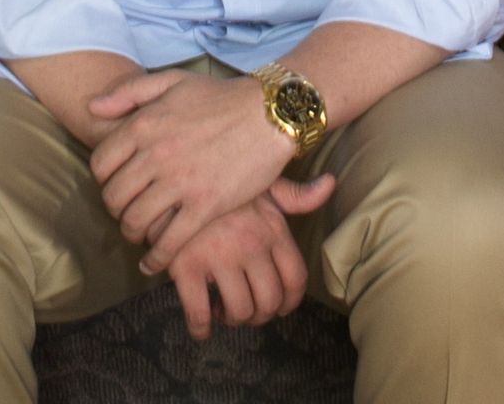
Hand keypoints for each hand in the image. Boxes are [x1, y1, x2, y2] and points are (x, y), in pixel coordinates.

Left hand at [88, 71, 300, 269]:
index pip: (101, 163)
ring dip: (133, 233)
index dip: (104, 179)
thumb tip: (92, 108)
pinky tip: (154, 262)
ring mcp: (180, 182)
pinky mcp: (204, 206)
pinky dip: (156, 258)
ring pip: (136, 221)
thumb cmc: (221, 96)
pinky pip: (168, 242)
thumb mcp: (173, 80)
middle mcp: (156, 154)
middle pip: (115, 197)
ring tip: (141, 233)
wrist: (268, 114)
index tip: (116, 184)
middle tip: (128, 210)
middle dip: (117, 209)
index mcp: (145, 124)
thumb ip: (129, 92)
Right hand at [162, 185, 332, 339]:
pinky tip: (201, 324)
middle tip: (245, 308)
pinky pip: (200, 314)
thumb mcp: (263, 183)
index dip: (289, 302)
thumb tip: (329, 184)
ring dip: (232, 319)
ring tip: (222, 307)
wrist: (173, 175)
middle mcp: (251, 245)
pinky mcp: (187, 266)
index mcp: (273, 228)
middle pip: (269, 302)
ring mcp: (220, 256)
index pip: (295, 279)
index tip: (278, 308)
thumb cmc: (222, 182)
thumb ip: (296, 194)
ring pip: (240, 311)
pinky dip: (201, 328)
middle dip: (259, 314)